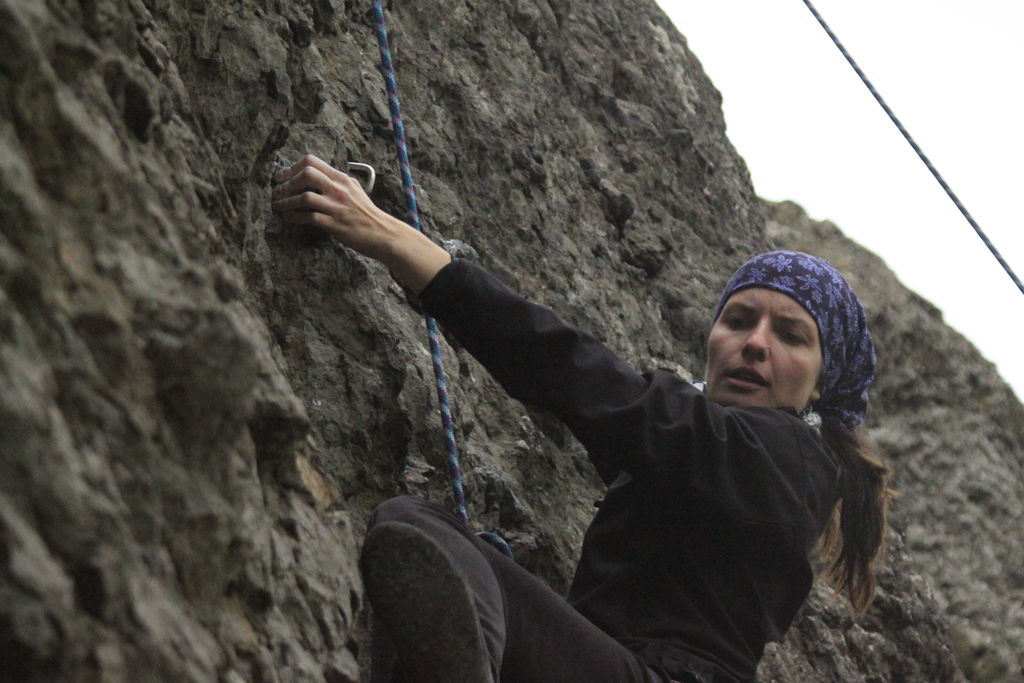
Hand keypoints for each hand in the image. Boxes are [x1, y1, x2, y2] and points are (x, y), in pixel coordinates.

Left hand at [271, 154, 450, 292]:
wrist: (384, 234)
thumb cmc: (368, 215)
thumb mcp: (356, 191)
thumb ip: (338, 183)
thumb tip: (320, 177)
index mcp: (342, 178)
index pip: (311, 161)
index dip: (292, 167)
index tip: (283, 176)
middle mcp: (338, 189)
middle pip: (306, 174)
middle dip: (286, 182)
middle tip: (277, 190)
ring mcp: (336, 206)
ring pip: (304, 196)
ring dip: (286, 201)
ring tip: (278, 206)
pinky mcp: (334, 223)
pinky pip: (308, 217)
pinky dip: (293, 217)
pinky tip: (288, 219)